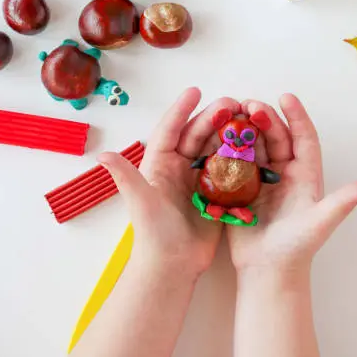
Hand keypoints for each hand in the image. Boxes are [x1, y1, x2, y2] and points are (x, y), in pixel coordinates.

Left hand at [98, 88, 240, 280]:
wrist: (173, 265)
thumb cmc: (153, 234)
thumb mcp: (140, 202)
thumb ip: (125, 176)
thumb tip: (102, 154)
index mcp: (159, 165)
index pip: (170, 130)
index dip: (181, 110)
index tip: (195, 91)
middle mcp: (179, 168)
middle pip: (197, 135)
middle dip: (214, 117)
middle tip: (232, 103)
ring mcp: (200, 179)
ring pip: (215, 148)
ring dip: (229, 132)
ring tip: (247, 118)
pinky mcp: (217, 192)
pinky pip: (230, 168)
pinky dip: (241, 156)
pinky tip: (254, 145)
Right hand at [227, 94, 356, 273]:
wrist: (267, 272)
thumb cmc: (297, 248)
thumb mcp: (320, 223)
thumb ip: (341, 203)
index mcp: (305, 175)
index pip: (303, 138)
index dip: (297, 116)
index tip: (286, 97)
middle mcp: (284, 173)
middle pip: (276, 137)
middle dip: (264, 118)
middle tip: (249, 105)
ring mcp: (261, 179)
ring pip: (254, 145)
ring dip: (244, 129)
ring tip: (231, 114)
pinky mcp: (241, 188)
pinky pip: (235, 162)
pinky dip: (227, 148)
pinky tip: (217, 136)